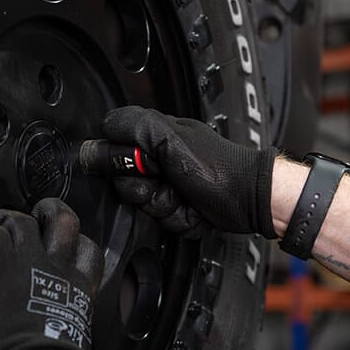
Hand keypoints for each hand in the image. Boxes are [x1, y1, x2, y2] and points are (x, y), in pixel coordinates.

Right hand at [101, 106, 278, 238]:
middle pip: (126, 185)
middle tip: (169, 181)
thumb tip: (102, 130)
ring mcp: (167, 187)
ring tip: (185, 196)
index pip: (112, 151)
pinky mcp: (177, 209)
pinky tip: (193, 208)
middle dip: (147, 190)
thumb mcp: (170, 139)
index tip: (146, 165)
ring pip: (143, 207)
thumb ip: (135, 128)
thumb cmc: (217, 168)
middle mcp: (158, 161)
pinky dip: (178, 219)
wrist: (247, 200)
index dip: (124, 163)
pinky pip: (162, 222)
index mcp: (152, 137)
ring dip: (165, 206)